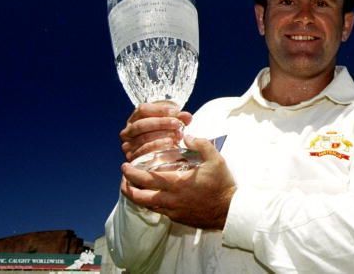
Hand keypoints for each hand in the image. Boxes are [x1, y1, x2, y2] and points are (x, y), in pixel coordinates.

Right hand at [119, 103, 192, 161]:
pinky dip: (157, 146)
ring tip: (177, 135)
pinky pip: (143, 151)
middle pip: (142, 124)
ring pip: (143, 138)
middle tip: (178, 124)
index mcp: (135, 118)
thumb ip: (180, 118)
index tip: (176, 112)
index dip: (159, 110)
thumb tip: (186, 116)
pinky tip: (170, 144)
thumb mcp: (173, 124)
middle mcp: (128, 131)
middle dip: (161, 123)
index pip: (142, 109)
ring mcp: (128, 145)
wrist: (163, 157)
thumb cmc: (166, 135)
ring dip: (161, 135)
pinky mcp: (132, 158)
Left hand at [121, 136, 235, 229]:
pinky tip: (150, 196)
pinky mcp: (177, 218)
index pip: (147, 179)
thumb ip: (200, 144)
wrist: (229, 210)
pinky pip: (157, 211)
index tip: (125, 166)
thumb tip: (186, 136)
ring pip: (146, 206)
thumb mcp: (215, 159)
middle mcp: (171, 199)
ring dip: (135, 196)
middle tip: (124, 176)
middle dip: (127, 186)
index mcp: (177, 183)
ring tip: (131, 187)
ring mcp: (173, 211)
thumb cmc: (222, 184)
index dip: (132, 173)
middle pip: (140, 196)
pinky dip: (149, 203)